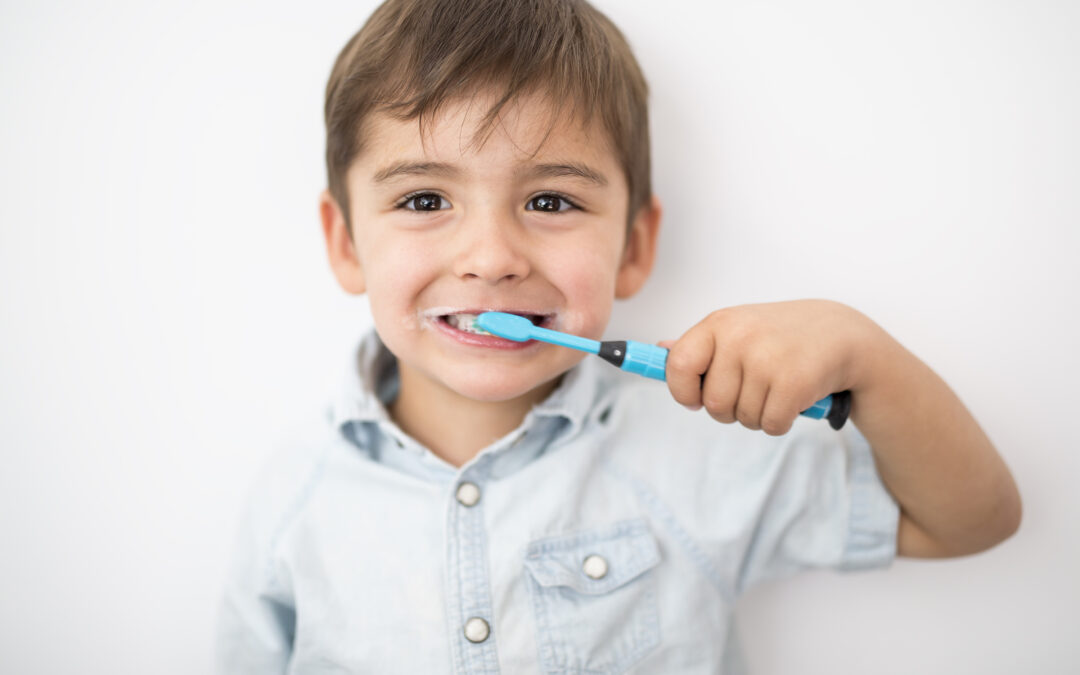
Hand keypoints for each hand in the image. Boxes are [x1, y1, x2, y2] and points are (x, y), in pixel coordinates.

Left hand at [659, 299, 877, 435]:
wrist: (842, 334)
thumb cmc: (781, 336)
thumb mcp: (739, 328)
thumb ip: (700, 344)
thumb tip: (659, 351)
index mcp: (720, 323)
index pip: (679, 365)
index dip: (682, 391)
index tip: (694, 399)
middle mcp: (740, 338)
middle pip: (713, 404)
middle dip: (730, 409)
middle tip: (753, 391)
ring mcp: (767, 360)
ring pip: (742, 418)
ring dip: (758, 415)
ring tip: (776, 389)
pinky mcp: (793, 383)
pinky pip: (770, 425)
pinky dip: (780, 422)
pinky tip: (793, 400)